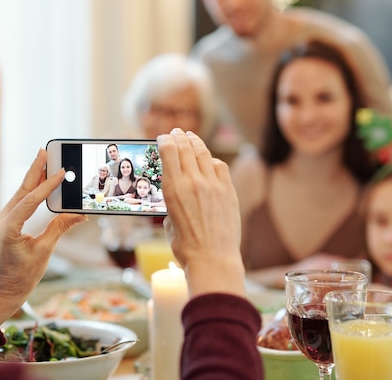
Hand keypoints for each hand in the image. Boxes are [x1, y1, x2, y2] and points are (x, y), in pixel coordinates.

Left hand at [0, 149, 86, 323]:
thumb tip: (80, 214)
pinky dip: (31, 189)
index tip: (61, 172)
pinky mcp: (6, 222)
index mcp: (7, 228)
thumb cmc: (22, 275)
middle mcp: (1, 220)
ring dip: (33, 176)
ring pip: (20, 193)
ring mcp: (2, 220)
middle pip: (22, 189)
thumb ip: (60, 228)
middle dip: (35, 169)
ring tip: (44, 159)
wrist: (6, 290)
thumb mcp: (44, 251)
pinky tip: (39, 180)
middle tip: (46, 150)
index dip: (47, 186)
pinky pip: (20, 201)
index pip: (30, 201)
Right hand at [158, 129, 244, 297]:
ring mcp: (213, 185)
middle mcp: (193, 182)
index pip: (168, 151)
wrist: (213, 259)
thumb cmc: (186, 246)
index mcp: (173, 189)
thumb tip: (177, 192)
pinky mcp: (228, 191)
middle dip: (179, 137)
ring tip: (191, 137)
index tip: (163, 138)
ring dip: (195, 142)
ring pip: (203, 153)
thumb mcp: (168, 221)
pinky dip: (212, 160)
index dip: (165, 140)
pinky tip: (209, 160)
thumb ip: (172, 201)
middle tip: (177, 132)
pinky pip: (220, 167)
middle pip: (185, 147)